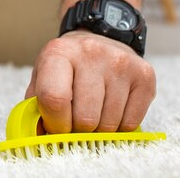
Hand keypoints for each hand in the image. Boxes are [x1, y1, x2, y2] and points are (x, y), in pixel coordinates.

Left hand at [25, 29, 155, 132]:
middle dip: (78, 128)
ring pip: (109, 124)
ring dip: (100, 128)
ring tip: (95, 110)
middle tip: (77, 119)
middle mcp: (91, 53)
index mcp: (59, 53)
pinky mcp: (144, 75)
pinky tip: (113, 109)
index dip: (56, 123)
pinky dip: (120, 126)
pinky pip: (131, 122)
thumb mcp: (42, 78)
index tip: (57, 126)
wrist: (100, 39)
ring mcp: (120, 62)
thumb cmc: (67, 67)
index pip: (55, 99)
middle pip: (85, 117)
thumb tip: (38, 139)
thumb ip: (35, 107)